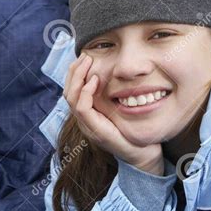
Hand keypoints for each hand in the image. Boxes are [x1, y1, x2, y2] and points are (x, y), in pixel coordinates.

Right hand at [64, 54, 163, 174]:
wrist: (143, 154)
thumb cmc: (134, 129)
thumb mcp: (121, 107)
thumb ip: (114, 94)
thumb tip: (114, 72)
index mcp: (88, 114)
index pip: (72, 90)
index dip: (75, 72)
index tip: (85, 56)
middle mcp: (84, 120)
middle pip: (68, 91)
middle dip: (74, 71)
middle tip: (85, 55)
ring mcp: (87, 126)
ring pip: (71, 98)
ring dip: (78, 77)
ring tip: (88, 63)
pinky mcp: (95, 130)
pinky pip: (82, 108)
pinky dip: (86, 92)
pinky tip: (95, 80)